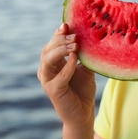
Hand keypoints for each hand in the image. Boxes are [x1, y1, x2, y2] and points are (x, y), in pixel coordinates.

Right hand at [37, 23, 95, 137]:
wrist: (83, 113)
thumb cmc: (83, 90)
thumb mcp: (85, 67)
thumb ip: (85, 54)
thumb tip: (91, 35)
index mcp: (52, 62)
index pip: (51, 43)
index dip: (58, 33)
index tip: (67, 24)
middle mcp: (46, 70)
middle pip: (47, 49)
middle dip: (60, 40)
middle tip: (75, 35)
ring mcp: (47, 80)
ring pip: (47, 60)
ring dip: (61, 50)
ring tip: (75, 45)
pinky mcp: (53, 90)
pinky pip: (58, 76)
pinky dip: (67, 66)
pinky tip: (75, 58)